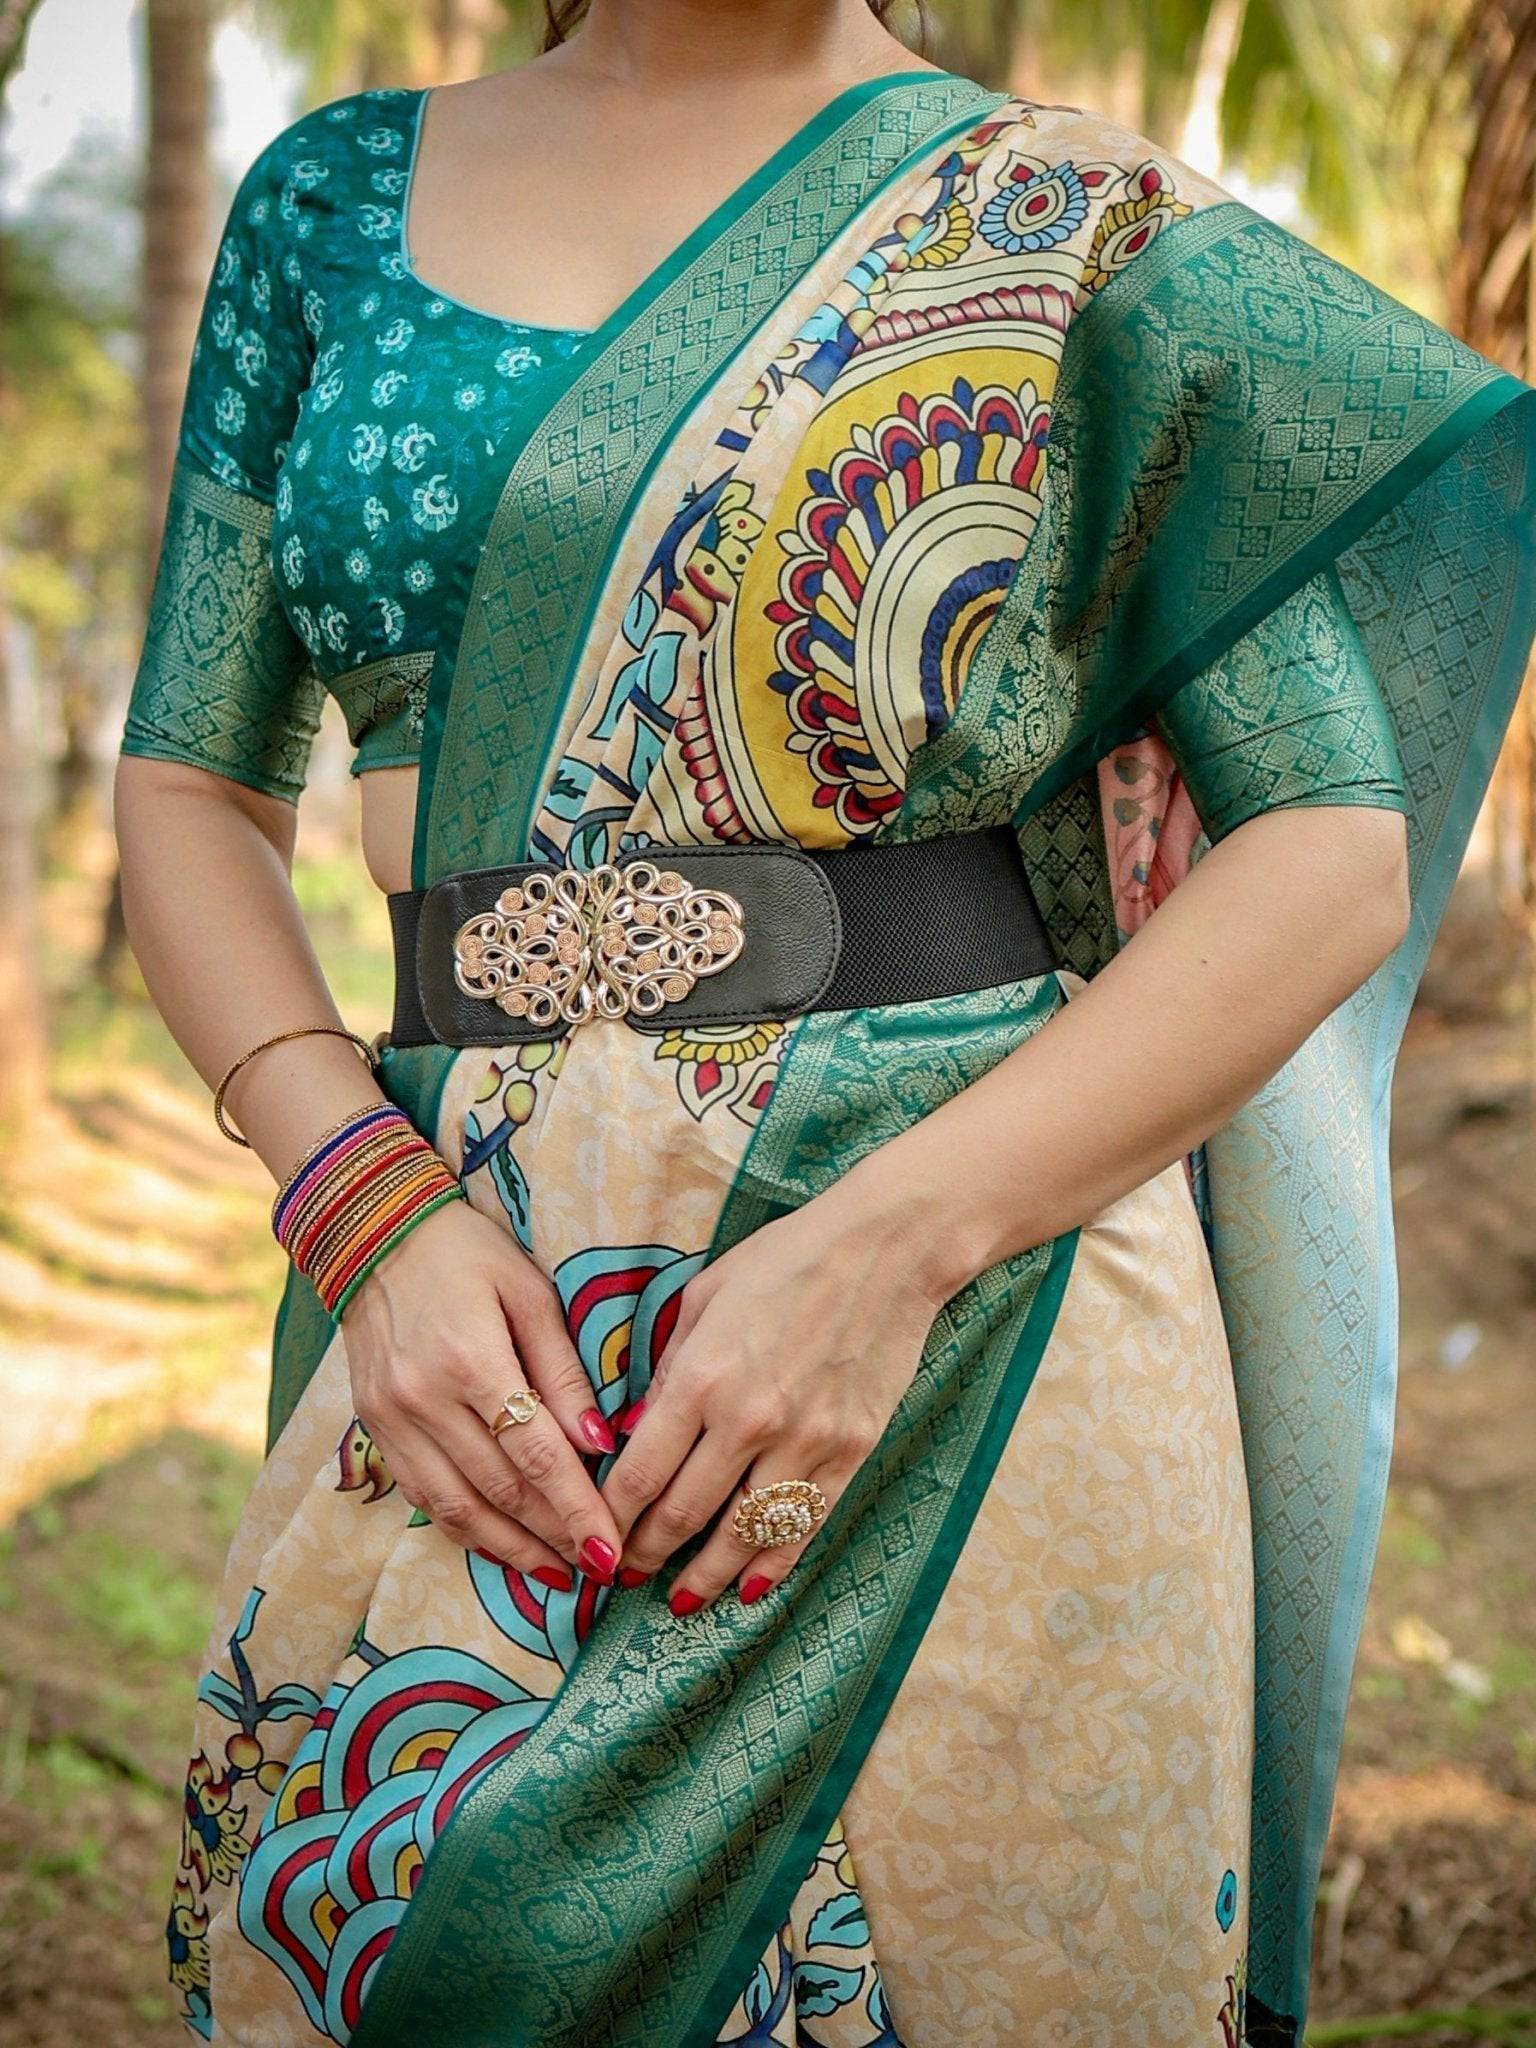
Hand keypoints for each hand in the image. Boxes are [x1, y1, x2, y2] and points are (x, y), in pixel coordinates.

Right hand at [340, 1200, 623, 1587]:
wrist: (373, 1233)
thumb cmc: (467, 1253)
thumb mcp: (529, 1292)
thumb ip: (563, 1371)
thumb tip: (600, 1443)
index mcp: (470, 1359)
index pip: (534, 1453)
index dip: (575, 1506)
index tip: (612, 1546)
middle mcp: (424, 1400)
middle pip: (500, 1489)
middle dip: (554, 1536)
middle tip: (600, 1568)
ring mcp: (392, 1419)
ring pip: (456, 1507)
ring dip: (510, 1547)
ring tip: (557, 1572)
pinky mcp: (373, 1428)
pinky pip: (423, 1495)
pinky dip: (464, 1528)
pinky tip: (501, 1543)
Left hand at [600, 1178, 943, 1610]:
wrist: (887, 1249)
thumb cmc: (787, 1259)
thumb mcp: (704, 1296)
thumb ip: (667, 1367)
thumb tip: (636, 1429)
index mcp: (701, 1378)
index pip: (639, 1473)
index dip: (610, 1517)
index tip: (594, 1539)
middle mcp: (748, 1421)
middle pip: (682, 1515)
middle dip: (646, 1554)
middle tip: (625, 1576)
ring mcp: (805, 1443)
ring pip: (742, 1536)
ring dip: (705, 1577)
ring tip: (680, 1599)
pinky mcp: (851, 1452)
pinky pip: (803, 1525)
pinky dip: (774, 1564)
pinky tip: (749, 1588)